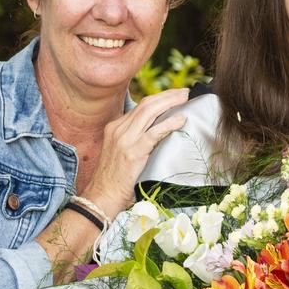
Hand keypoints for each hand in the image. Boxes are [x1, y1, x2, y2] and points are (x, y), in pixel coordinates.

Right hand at [81, 88, 189, 215]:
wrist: (102, 196)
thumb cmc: (115, 178)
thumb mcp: (121, 151)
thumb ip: (135, 138)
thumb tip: (159, 130)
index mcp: (115, 127)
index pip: (140, 106)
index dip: (159, 98)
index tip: (174, 95)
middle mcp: (118, 129)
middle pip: (146, 104)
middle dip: (167, 95)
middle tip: (184, 92)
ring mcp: (125, 139)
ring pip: (150, 112)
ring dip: (170, 103)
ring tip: (185, 99)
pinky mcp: (133, 151)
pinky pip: (154, 133)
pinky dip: (169, 123)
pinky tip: (181, 119)